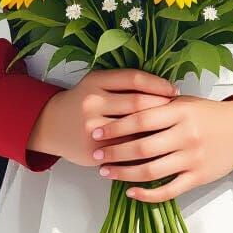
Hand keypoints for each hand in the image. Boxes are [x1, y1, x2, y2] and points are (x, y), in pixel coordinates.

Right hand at [28, 68, 179, 167]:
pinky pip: (125, 152)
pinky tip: (158, 148)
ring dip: (156, 130)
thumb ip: (124, 82)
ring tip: (172, 128)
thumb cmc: (83, 99)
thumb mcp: (98, 81)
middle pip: (137, 104)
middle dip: (161, 106)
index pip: (134, 79)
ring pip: (134, 130)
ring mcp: (92, 130)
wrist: (53, 124)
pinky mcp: (94, 152)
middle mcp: (93, 103)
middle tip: (178, 110)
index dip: (157, 84)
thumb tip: (163, 87)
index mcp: (96, 81)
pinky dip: (143, 150)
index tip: (174, 90)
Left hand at [88, 95, 232, 202]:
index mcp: (180, 111)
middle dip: (114, 151)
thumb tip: (122, 107)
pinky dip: (146, 194)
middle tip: (96, 153)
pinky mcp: (197, 178)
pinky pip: (168, 190)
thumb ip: (158, 103)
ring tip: (105, 171)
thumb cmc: (207, 113)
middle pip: (142, 147)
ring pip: (151, 171)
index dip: (116, 126)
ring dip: (123, 173)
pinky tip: (130, 191)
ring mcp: (191, 158)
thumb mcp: (184, 101)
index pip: (141, 119)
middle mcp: (185, 135)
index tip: (97, 131)